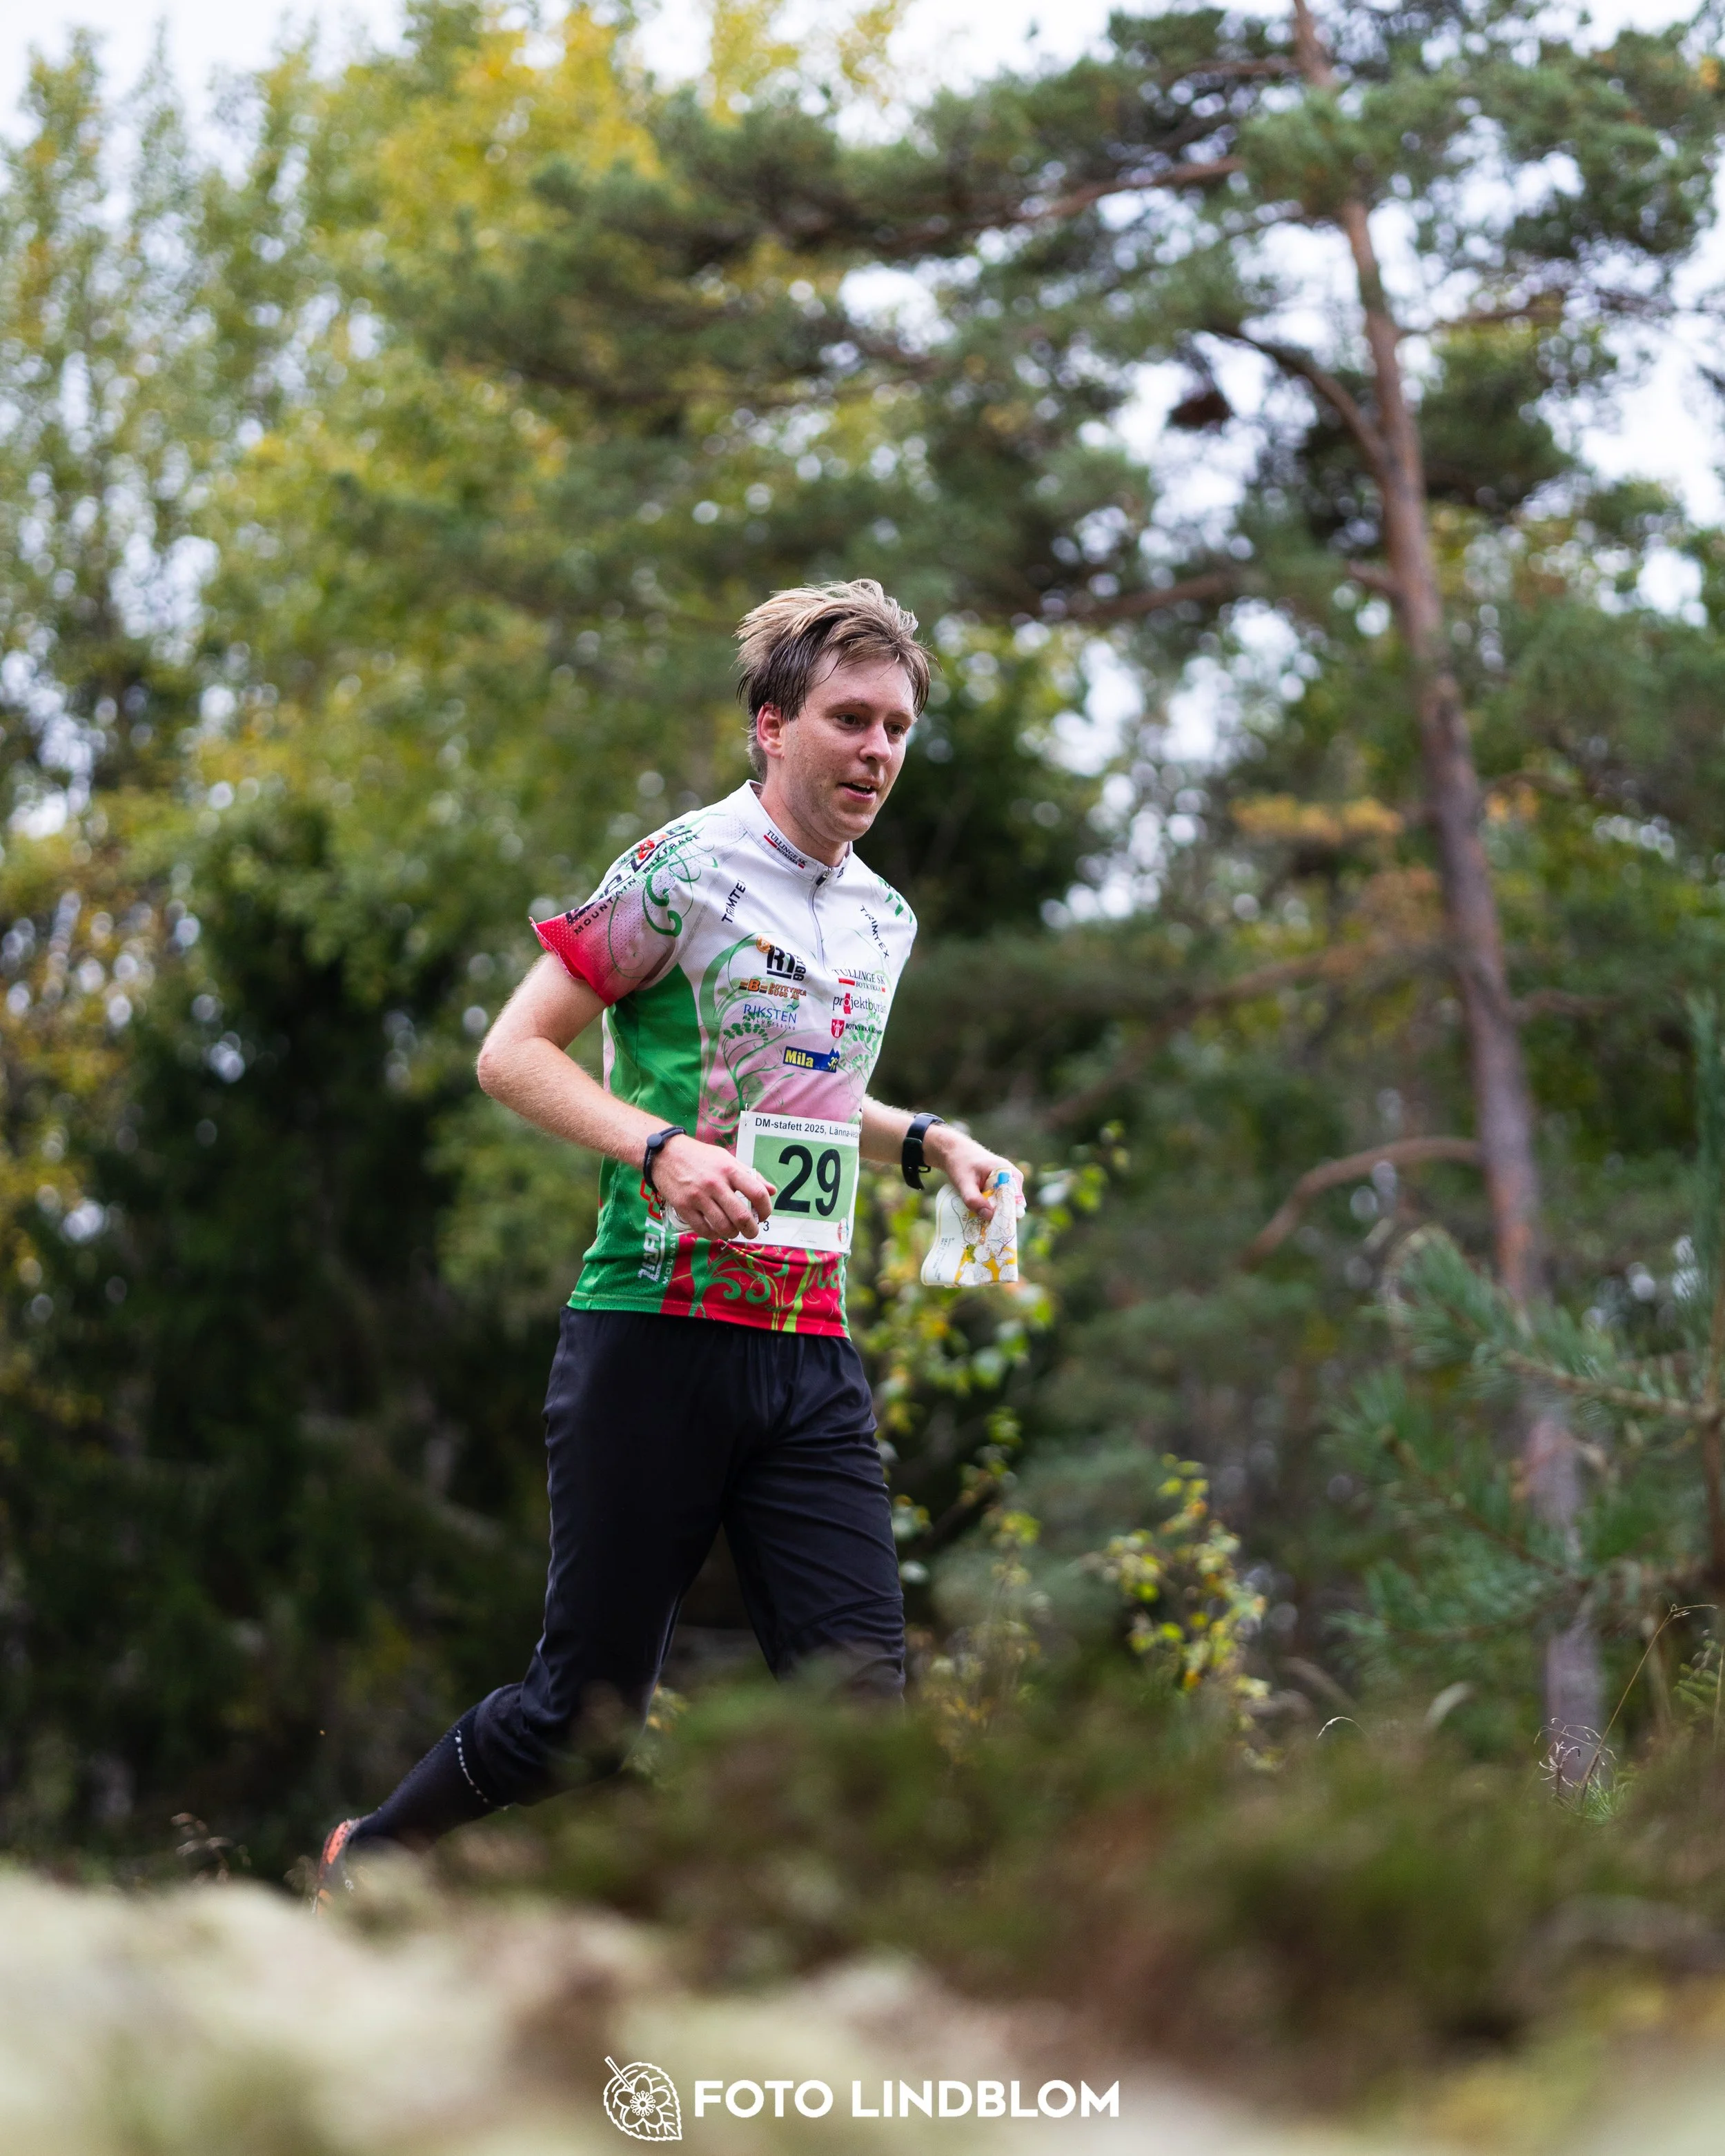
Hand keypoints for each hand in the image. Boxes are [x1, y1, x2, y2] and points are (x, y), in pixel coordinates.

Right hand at [650, 1132, 775, 1240]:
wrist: (665, 1154)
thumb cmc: (700, 1157)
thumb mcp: (727, 1159)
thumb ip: (749, 1175)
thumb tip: (772, 1190)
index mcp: (729, 1170)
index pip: (757, 1193)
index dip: (765, 1209)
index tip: (763, 1215)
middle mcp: (715, 1183)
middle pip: (741, 1216)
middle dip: (751, 1230)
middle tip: (751, 1232)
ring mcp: (698, 1196)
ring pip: (723, 1227)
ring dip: (732, 1234)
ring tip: (733, 1231)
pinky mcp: (683, 1207)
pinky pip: (703, 1230)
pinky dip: (713, 1236)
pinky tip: (716, 1231)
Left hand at [925, 1126, 1021, 1222]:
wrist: (955, 1152)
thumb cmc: (960, 1163)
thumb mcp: (963, 1182)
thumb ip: (973, 1199)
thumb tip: (989, 1216)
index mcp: (1009, 1174)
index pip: (1016, 1202)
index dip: (1007, 1217)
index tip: (996, 1231)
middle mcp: (1013, 1179)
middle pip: (1013, 1206)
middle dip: (1001, 1219)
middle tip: (986, 1232)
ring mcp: (1008, 1183)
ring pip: (1006, 1206)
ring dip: (995, 1216)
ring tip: (981, 1227)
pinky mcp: (1001, 1188)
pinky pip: (1000, 1203)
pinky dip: (991, 1211)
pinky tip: (980, 1218)